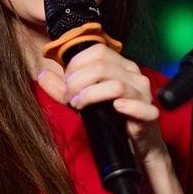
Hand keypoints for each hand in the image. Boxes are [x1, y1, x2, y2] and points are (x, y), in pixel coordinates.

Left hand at [36, 44, 166, 164]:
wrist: (134, 142)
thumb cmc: (109, 116)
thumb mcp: (81, 100)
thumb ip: (62, 89)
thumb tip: (42, 75)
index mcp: (119, 65)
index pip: (97, 51)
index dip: (76, 64)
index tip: (67, 82)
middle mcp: (133, 74)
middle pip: (102, 67)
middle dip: (78, 82)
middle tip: (70, 97)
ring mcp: (143, 93)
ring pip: (117, 85)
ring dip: (91, 95)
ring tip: (80, 105)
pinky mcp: (150, 113)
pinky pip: (140, 106)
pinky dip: (125, 106)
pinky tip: (113, 109)